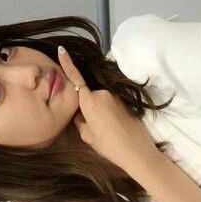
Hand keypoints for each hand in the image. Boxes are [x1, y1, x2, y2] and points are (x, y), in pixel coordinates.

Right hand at [57, 47, 156, 175]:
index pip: (76, 78)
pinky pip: (111, 103)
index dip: (67, 64)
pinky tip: (115, 128)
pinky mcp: (125, 100)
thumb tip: (78, 113)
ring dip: (99, 110)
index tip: (61, 49)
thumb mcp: (88, 137)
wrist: (138, 152)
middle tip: (93, 127)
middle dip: (87, 106)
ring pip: (100, 100)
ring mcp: (115, 96)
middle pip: (88, 94)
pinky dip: (109, 112)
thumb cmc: (110, 146)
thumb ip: (80, 121)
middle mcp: (102, 93)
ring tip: (107, 131)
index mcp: (90, 101)